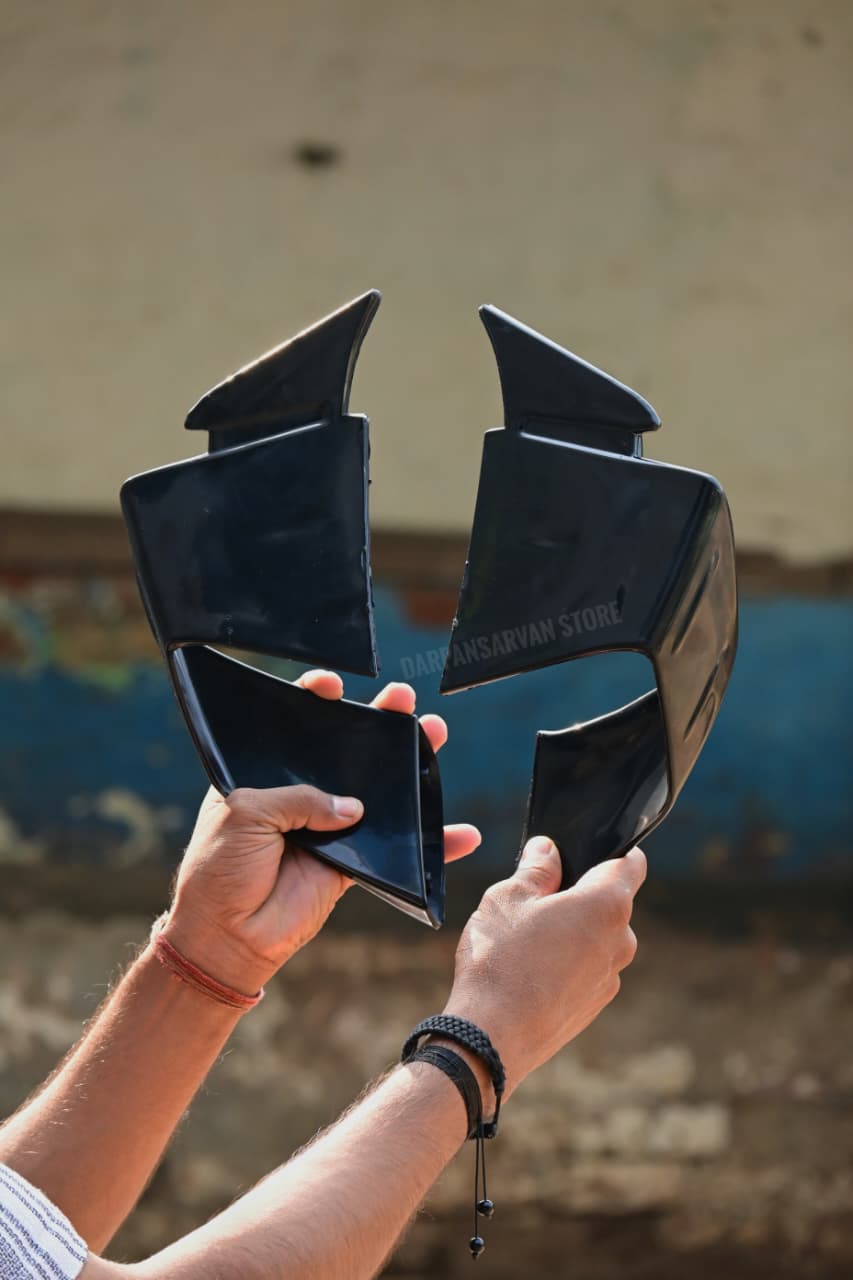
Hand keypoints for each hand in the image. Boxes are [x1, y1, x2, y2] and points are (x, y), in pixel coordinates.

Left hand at [163, 672, 480, 993]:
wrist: (227, 936)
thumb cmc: (219, 868)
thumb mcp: (246, 812)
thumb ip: (301, 798)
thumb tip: (354, 808)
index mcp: (265, 776)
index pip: (292, 729)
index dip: (314, 702)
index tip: (333, 686)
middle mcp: (299, 796)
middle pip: (345, 751)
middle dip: (377, 722)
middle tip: (403, 698)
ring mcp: (328, 829)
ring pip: (377, 792)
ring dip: (409, 767)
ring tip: (437, 732)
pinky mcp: (351, 864)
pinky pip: (397, 850)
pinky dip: (431, 845)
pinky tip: (462, 833)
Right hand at [440, 836, 644, 1099]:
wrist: (492, 1038)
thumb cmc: (501, 960)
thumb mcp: (509, 897)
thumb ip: (536, 867)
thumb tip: (548, 850)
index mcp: (607, 905)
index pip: (631, 864)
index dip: (614, 850)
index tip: (589, 849)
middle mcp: (620, 942)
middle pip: (610, 903)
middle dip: (579, 894)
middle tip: (536, 897)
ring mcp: (609, 979)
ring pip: (597, 938)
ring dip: (572, 931)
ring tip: (525, 939)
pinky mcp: (593, 1007)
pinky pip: (586, 969)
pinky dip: (566, 963)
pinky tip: (528, 970)